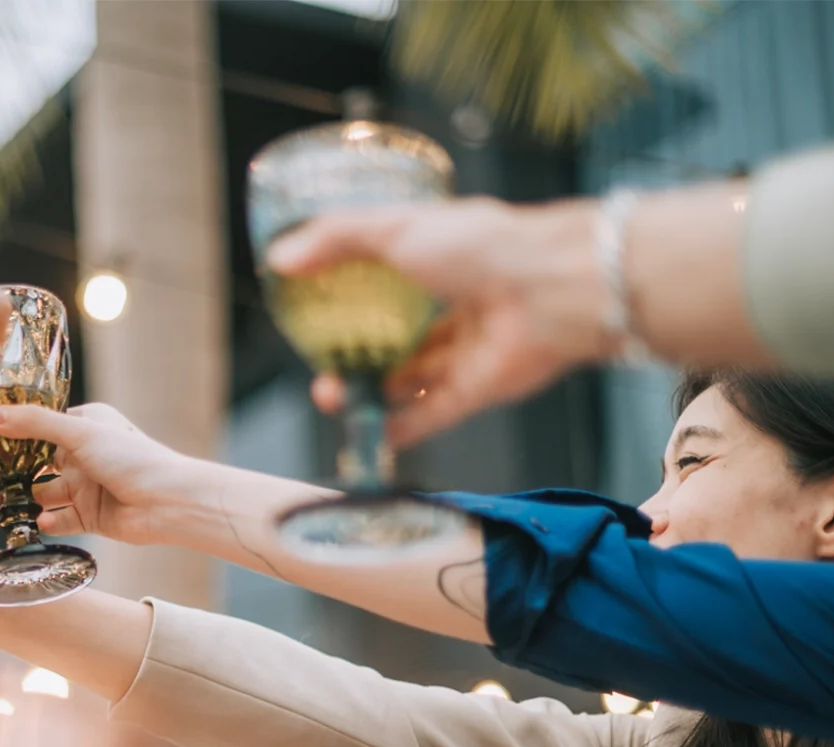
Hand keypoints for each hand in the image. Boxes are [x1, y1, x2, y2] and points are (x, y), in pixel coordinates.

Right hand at [0, 402, 199, 545]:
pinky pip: (58, 520)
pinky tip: (33, 522)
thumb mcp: (79, 432)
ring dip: (15, 500)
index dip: (6, 435)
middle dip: (3, 472)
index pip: (36, 427)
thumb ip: (33, 425)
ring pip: (40, 494)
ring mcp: (85, 487)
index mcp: (83, 425)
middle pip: (32, 463)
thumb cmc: (132, 457)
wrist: (169, 502)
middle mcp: (82, 455)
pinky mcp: (89, 516)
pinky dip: (43, 521)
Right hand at [268, 197, 611, 447]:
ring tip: (330, 398)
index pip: (390, 282)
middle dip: (354, 358)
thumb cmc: (481, 245)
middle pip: (396, 340)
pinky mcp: (479, 390)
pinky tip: (368, 433)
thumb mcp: (396, 227)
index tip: (315, 314)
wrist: (554, 288)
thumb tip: (279, 258)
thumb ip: (336, 239)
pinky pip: (432, 412)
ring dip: (369, 392)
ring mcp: (467, 351)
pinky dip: (401, 426)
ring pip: (409, 379)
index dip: (353, 298)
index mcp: (440, 261)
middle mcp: (454, 306)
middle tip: (319, 368)